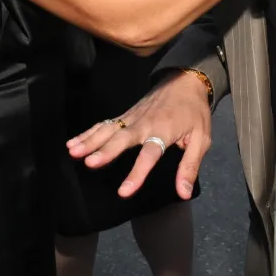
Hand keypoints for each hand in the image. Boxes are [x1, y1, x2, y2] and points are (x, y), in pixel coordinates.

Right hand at [66, 71, 212, 199]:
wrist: (185, 81)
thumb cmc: (194, 113)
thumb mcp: (202, 139)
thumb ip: (190, 166)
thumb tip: (184, 194)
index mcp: (164, 131)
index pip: (149, 155)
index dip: (136, 173)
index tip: (123, 192)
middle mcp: (145, 124)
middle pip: (123, 138)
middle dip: (106, 151)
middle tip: (89, 163)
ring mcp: (132, 118)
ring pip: (109, 129)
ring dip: (90, 140)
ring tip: (73, 152)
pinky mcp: (126, 115)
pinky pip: (105, 125)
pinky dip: (88, 133)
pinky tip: (73, 143)